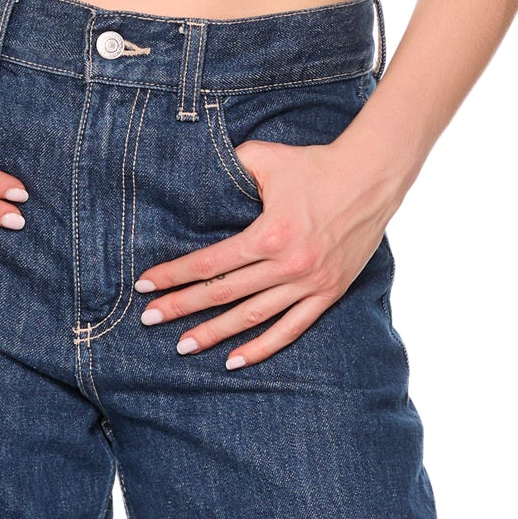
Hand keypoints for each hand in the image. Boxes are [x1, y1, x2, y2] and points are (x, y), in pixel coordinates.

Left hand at [135, 129, 400, 366]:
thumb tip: (198, 175)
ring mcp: (310, 283)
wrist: (372, 176)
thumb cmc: (315, 164)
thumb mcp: (266, 158)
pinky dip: (263, 348)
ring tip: (183, 347)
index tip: (145, 286)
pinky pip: (292, 329)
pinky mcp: (329, 292)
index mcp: (269, 234)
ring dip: (215, 334)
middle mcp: (288, 265)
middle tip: (149, 320)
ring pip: (252, 317)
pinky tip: (235, 361)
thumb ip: (230, 167)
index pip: (209, 263)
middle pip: (223, 294)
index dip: (174, 275)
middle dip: (182, 307)